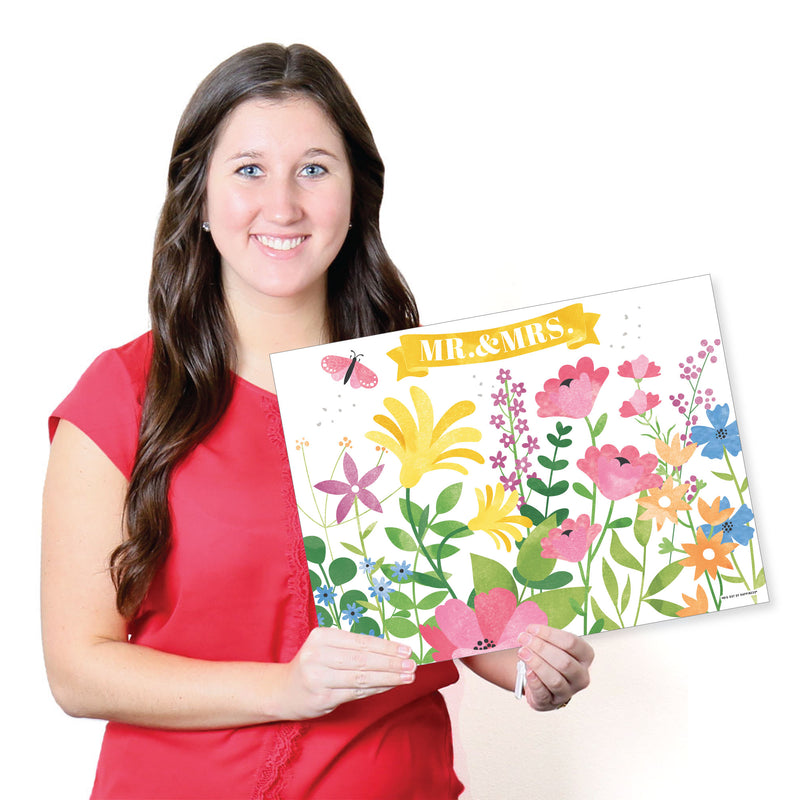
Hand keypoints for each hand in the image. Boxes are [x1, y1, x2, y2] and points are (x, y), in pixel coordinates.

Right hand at [279, 627, 416, 719]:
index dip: (386, 646)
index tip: (406, 649)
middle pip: (363, 659)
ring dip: (389, 677)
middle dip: (391, 662)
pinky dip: (376, 689)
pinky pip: (356, 693)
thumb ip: (352, 647)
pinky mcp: (322, 698)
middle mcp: (317, 655)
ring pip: (362, 677)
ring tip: (408, 676)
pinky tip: (390, 685)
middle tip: (412, 664)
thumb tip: (391, 649)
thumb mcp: (326, 647)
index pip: (360, 641)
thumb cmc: (313, 665)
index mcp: (321, 636)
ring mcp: (318, 678)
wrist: (283, 691)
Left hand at [517, 625, 592, 710]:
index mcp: (585, 656)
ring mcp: (568, 692)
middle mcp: (581, 676)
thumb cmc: (551, 660)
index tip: (532, 629)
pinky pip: (543, 693)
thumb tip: (530, 632)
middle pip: (564, 662)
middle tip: (524, 638)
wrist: (545, 684)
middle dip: (541, 648)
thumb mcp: (554, 646)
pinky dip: (534, 681)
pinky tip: (527, 671)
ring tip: (522, 652)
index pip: (572, 643)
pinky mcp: (552, 702)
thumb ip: (546, 638)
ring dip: (536, 663)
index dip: (549, 634)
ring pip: (555, 679)